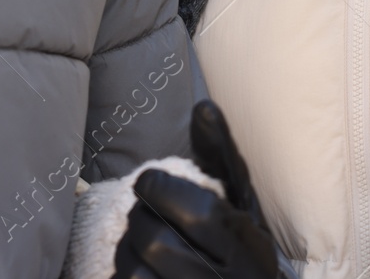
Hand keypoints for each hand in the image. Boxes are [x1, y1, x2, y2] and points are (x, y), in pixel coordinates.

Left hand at [111, 101, 283, 278]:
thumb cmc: (235, 241)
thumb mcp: (237, 199)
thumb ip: (220, 155)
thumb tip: (204, 107)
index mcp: (248, 248)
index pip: (199, 215)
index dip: (162, 191)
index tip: (147, 181)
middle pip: (158, 243)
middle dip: (139, 219)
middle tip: (143, 212)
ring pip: (137, 273)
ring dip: (126, 251)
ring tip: (137, 242)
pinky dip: (121, 275)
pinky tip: (137, 266)